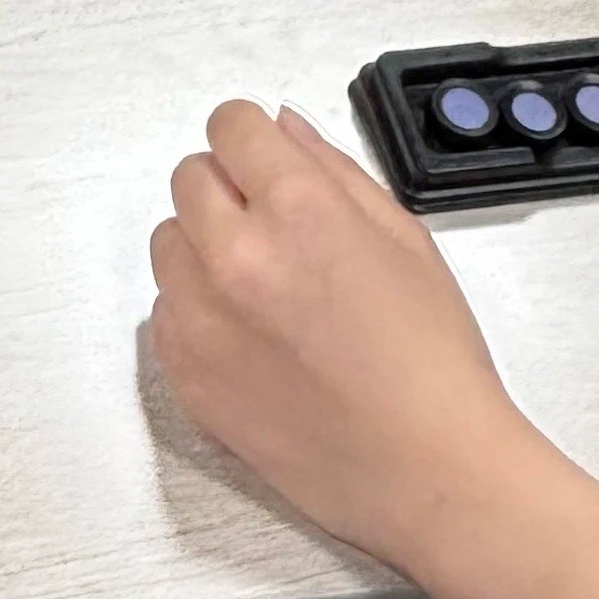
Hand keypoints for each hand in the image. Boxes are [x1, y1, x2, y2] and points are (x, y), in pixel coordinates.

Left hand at [148, 100, 541, 579]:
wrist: (430, 471)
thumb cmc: (433, 362)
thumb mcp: (405, 239)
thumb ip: (333, 169)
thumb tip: (282, 128)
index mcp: (298, 210)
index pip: (229, 126)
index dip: (251, 140)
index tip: (263, 160)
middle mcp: (236, 256)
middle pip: (189, 178)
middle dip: (228, 191)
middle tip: (275, 232)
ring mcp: (202, 319)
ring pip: (169, 243)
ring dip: (205, 251)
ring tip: (267, 291)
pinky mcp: (187, 375)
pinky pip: (164, 312)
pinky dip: (197, 312)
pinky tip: (253, 338)